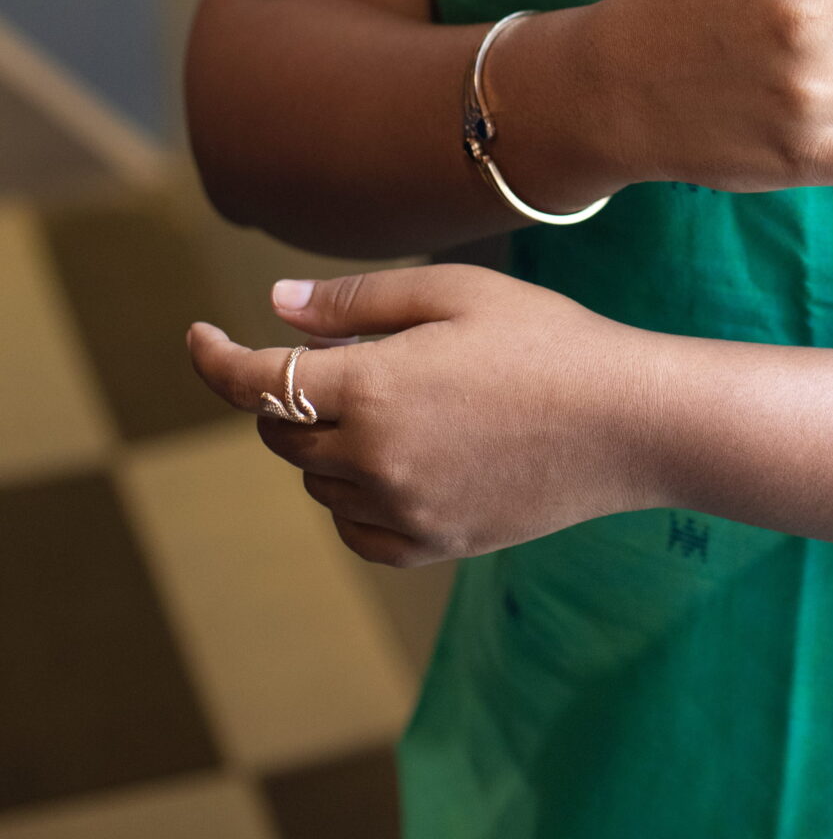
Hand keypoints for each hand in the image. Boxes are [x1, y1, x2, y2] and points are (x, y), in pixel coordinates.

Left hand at [185, 266, 661, 565]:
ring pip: (318, 480)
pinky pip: (356, 528)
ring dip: (328, 441)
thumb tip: (276, 309)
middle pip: (282, 433)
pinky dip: (355, 496)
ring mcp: (402, 510)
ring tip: (404, 401)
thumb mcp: (455, 293)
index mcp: (373, 388)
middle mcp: (375, 459)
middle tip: (348, 358)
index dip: (214, 359)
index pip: (256, 382)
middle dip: (290, 392)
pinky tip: (402, 461)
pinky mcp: (432, 544)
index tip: (200, 337)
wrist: (628, 422)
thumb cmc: (547, 340)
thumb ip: (356, 304)